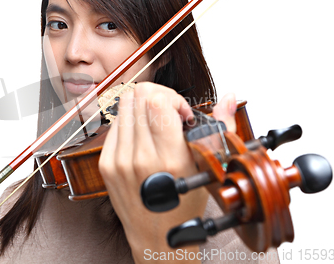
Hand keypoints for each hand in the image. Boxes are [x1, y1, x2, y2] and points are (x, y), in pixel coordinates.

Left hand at [99, 82, 236, 262]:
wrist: (156, 238)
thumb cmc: (184, 206)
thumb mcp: (208, 168)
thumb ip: (220, 127)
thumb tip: (228, 97)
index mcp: (169, 159)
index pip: (156, 101)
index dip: (173, 97)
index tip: (183, 113)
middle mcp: (139, 157)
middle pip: (137, 95)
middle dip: (158, 96)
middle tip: (170, 114)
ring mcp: (118, 160)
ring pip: (123, 105)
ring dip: (143, 107)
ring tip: (157, 124)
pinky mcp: (105, 163)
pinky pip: (114, 124)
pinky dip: (130, 122)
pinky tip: (144, 137)